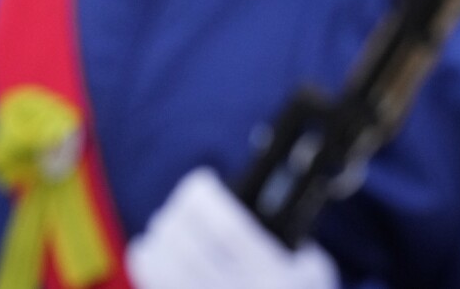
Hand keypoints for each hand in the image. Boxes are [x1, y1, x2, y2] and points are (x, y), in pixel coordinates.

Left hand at [126, 167, 339, 288]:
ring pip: (166, 268)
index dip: (204, 198)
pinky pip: (158, 288)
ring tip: (162, 228)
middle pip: (189, 246)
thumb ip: (295, 240)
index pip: (227, 229)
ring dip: (158, 239)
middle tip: (180, 206)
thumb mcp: (314, 269)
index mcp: (271, 276)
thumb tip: (261, 207)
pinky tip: (146, 250)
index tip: (203, 181)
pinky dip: (146, 265)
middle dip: (176, 215)